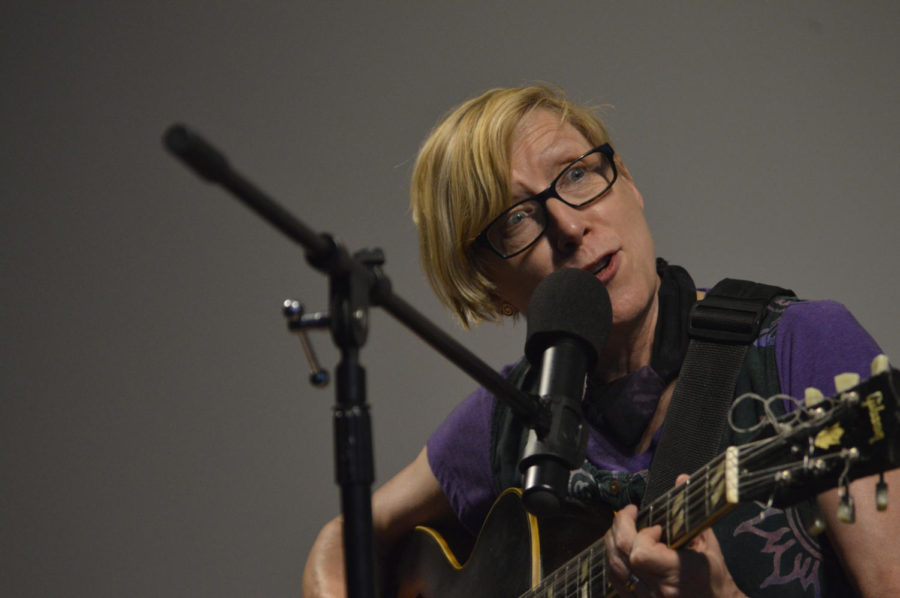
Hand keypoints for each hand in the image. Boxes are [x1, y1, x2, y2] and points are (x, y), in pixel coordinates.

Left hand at [603, 475, 745, 597]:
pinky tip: (620, 548)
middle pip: (623, 556)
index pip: (641, 554)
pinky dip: (613, 560)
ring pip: (613, 567)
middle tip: (629, 514)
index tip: (655, 527)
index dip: (642, 535)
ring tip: (622, 528)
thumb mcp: (709, 544)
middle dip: (620, 527)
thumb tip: (682, 478)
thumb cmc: (713, 577)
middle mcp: (659, 590)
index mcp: (678, 574)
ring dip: (613, 542)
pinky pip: (615, 580)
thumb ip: (691, 513)